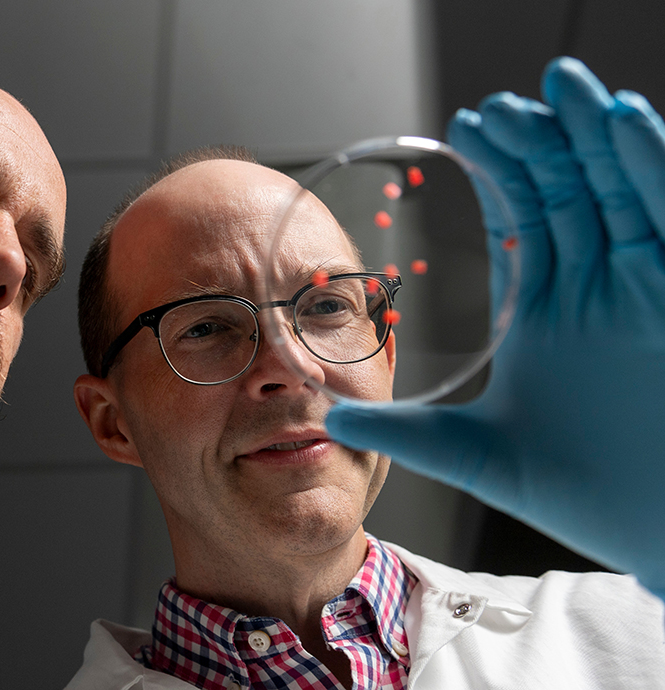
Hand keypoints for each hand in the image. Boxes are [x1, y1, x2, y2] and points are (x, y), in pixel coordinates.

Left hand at [326, 57, 664, 598]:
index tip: (467, 128)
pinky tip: (624, 123)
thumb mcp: (476, 454)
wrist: (651, 532)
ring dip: (595, 138)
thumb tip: (330, 419)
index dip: (505, 172)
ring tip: (561, 89)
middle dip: (541, 144)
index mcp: (554, 310)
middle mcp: (604, 288)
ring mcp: (648, 288)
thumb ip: (406, 432)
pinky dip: (651, 168)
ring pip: (624, 191)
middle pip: (573, 193)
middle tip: (500, 104)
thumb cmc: (581, 495)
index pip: (530, 220)